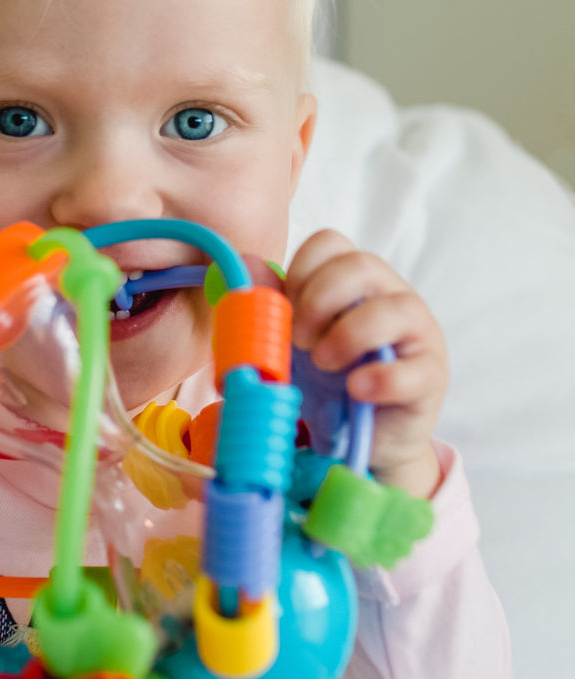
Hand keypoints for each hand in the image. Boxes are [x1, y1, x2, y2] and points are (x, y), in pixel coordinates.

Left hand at [285, 230, 446, 497]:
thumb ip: (269, 303)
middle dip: (320, 300)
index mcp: (352, 279)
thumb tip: (247, 264)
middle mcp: (389, 295)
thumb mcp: (289, 340)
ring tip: (324, 364)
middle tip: (299, 339)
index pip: (330, 242)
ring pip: (399, 308)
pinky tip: (355, 389)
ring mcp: (417, 333)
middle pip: (363, 265)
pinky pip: (416, 369)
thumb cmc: (325, 377)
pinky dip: (381, 378)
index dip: (300, 271)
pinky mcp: (430, 377)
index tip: (285, 310)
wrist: (358, 436)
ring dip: (350, 335)